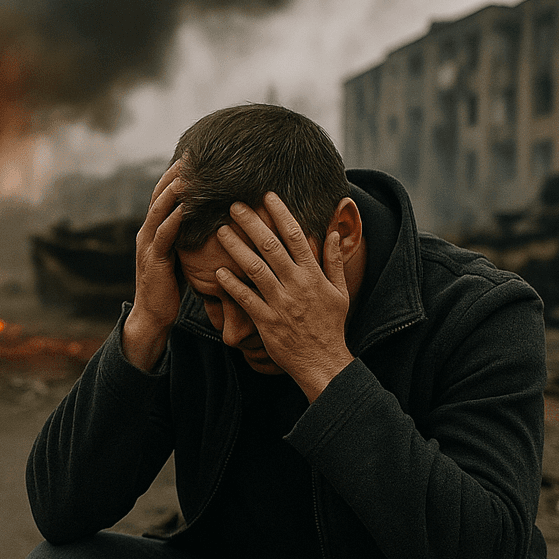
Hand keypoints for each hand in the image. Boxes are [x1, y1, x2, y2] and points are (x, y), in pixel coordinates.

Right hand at [122, 161, 185, 369]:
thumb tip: (212, 220)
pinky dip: (173, 220)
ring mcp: (148, 245)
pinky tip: (185, 209)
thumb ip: (187, 236)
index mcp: (153, 229)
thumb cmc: (170, 286)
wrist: (153, 315)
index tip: (192, 157)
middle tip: (190, 156)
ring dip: (173, 192)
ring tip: (187, 175)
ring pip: (159, 211)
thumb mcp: (180, 255)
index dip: (175, 174)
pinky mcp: (154, 260)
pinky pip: (163, 236)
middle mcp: (147, 232)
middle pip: (159, 195)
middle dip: (174, 175)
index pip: (163, 194)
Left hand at [214, 192, 354, 399]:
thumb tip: (332, 233)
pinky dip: (232, 285)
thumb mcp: (340, 292)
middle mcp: (296, 285)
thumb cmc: (330, 326)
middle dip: (251, 223)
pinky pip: (246, 299)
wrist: (323, 361)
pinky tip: (218, 271)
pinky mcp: (267, 322)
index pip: (296, 236)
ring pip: (255, 268)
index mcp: (314, 274)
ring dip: (236, 247)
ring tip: (221, 231)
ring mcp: (281, 303)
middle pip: (271, 246)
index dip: (280, 214)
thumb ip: (333, 261)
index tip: (267, 196)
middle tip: (234, 205)